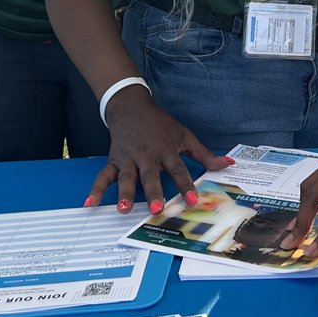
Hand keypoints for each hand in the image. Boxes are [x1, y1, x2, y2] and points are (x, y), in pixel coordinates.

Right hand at [84, 85, 233, 212]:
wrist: (131, 107)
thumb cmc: (161, 125)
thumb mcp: (184, 136)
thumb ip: (204, 154)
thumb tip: (228, 164)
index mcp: (166, 151)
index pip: (178, 170)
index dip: (186, 185)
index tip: (193, 200)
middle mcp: (147, 156)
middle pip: (150, 176)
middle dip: (153, 192)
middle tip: (156, 209)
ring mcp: (128, 159)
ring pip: (126, 178)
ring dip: (124, 194)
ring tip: (123, 209)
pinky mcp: (114, 161)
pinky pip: (103, 176)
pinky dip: (96, 189)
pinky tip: (90, 203)